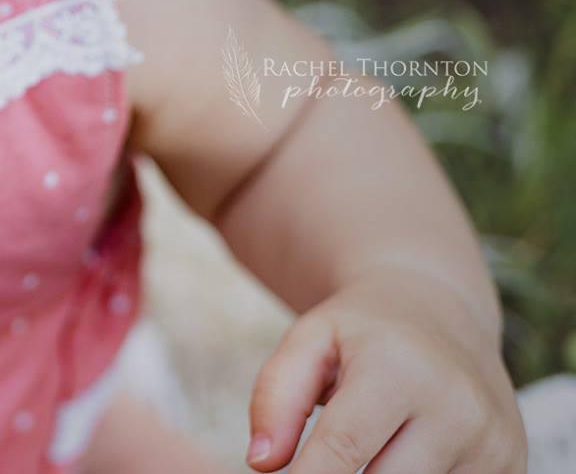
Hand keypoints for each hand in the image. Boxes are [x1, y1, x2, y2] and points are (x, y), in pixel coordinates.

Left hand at [246, 262, 526, 472]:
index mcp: (400, 370)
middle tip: (314, 466)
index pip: (344, 447)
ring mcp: (493, 444)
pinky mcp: (511, 467)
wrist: (443, 314)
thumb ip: (275, 396)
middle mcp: (458, 408)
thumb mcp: (309, 340)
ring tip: (364, 449)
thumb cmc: (362, 333)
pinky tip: (398, 459)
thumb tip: (262, 463)